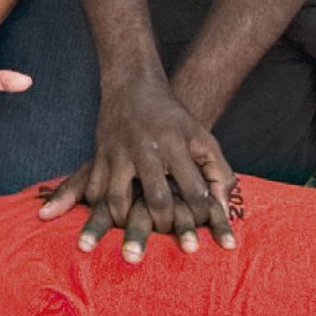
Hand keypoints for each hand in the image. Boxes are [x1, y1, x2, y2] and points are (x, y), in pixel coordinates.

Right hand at [38, 74, 236, 261]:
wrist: (133, 86)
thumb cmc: (174, 119)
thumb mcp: (203, 139)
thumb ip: (218, 173)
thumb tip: (221, 210)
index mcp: (175, 145)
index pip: (193, 190)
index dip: (200, 213)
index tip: (199, 221)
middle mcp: (146, 149)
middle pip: (156, 199)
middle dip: (164, 223)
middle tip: (167, 229)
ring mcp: (119, 151)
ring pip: (118, 197)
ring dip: (126, 220)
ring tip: (134, 227)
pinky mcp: (99, 153)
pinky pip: (94, 187)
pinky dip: (99, 205)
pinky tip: (108, 214)